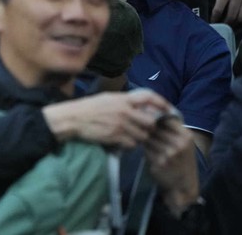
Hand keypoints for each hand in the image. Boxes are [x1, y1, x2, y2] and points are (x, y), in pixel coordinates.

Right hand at [43, 89, 169, 148]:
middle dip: (150, 127)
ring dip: (140, 137)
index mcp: (122, 98)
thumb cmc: (88, 107)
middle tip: (145, 129)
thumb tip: (141, 106)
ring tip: (131, 136)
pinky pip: (132, 144)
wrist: (73, 119)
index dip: (162, 103)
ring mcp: (121, 124)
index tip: (168, 110)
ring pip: (143, 135)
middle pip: (150, 121)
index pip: (149, 97)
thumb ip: (124, 102)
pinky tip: (122, 141)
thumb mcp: (107, 99)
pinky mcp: (116, 137)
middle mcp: (124, 110)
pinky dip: (130, 144)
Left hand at [144, 116, 199, 214]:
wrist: (183, 184)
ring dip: (141, 136)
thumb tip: (150, 109)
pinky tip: (141, 146)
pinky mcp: (160, 162)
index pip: (167, 118)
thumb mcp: (182, 142)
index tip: (144, 113)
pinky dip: (142, 147)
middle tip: (136, 123)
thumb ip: (170, 128)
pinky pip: (146, 149)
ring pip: (148, 137)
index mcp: (186, 136)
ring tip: (137, 134)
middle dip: (145, 126)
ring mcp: (170, 154)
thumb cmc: (181, 159)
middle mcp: (179, 144)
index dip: (154, 115)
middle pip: (155, 127)